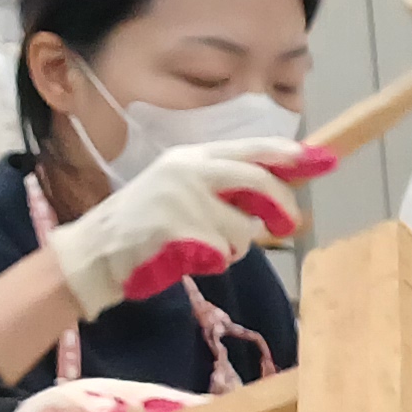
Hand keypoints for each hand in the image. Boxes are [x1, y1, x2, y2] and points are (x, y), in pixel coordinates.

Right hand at [46, 141, 322, 308]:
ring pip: (242, 228)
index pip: (249, 148)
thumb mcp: (180, 191)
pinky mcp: (178, 231)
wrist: (93, 254)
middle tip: (290, 225)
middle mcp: (187, 171)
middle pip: (258, 180)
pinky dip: (212, 262)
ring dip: (234, 247)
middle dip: (282, 205)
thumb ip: (223, 186)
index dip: (287, 154)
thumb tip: (276, 193)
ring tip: (202, 247)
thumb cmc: (144, 227)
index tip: (319, 159)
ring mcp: (182, 200)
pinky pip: (222, 253)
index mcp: (190, 158)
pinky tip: (185, 258)